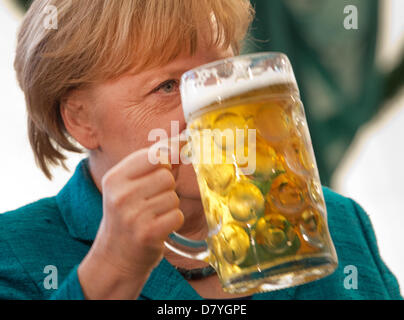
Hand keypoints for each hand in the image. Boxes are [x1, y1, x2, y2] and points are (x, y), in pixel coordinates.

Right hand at [78, 141, 183, 298]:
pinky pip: (177, 215)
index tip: (169, 164)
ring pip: (173, 197)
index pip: (154, 155)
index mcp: (115, 178)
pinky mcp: (148, 233)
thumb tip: (183, 140)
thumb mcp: (129, 185)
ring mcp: (133, 215)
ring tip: (153, 215)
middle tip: (152, 200)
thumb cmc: (128, 214)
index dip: (167, 160)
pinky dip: (173, 221)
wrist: (116, 256)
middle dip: (167, 187)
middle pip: (166, 176)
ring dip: (169, 206)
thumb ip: (154, 162)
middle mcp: (121, 195)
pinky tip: (158, 227)